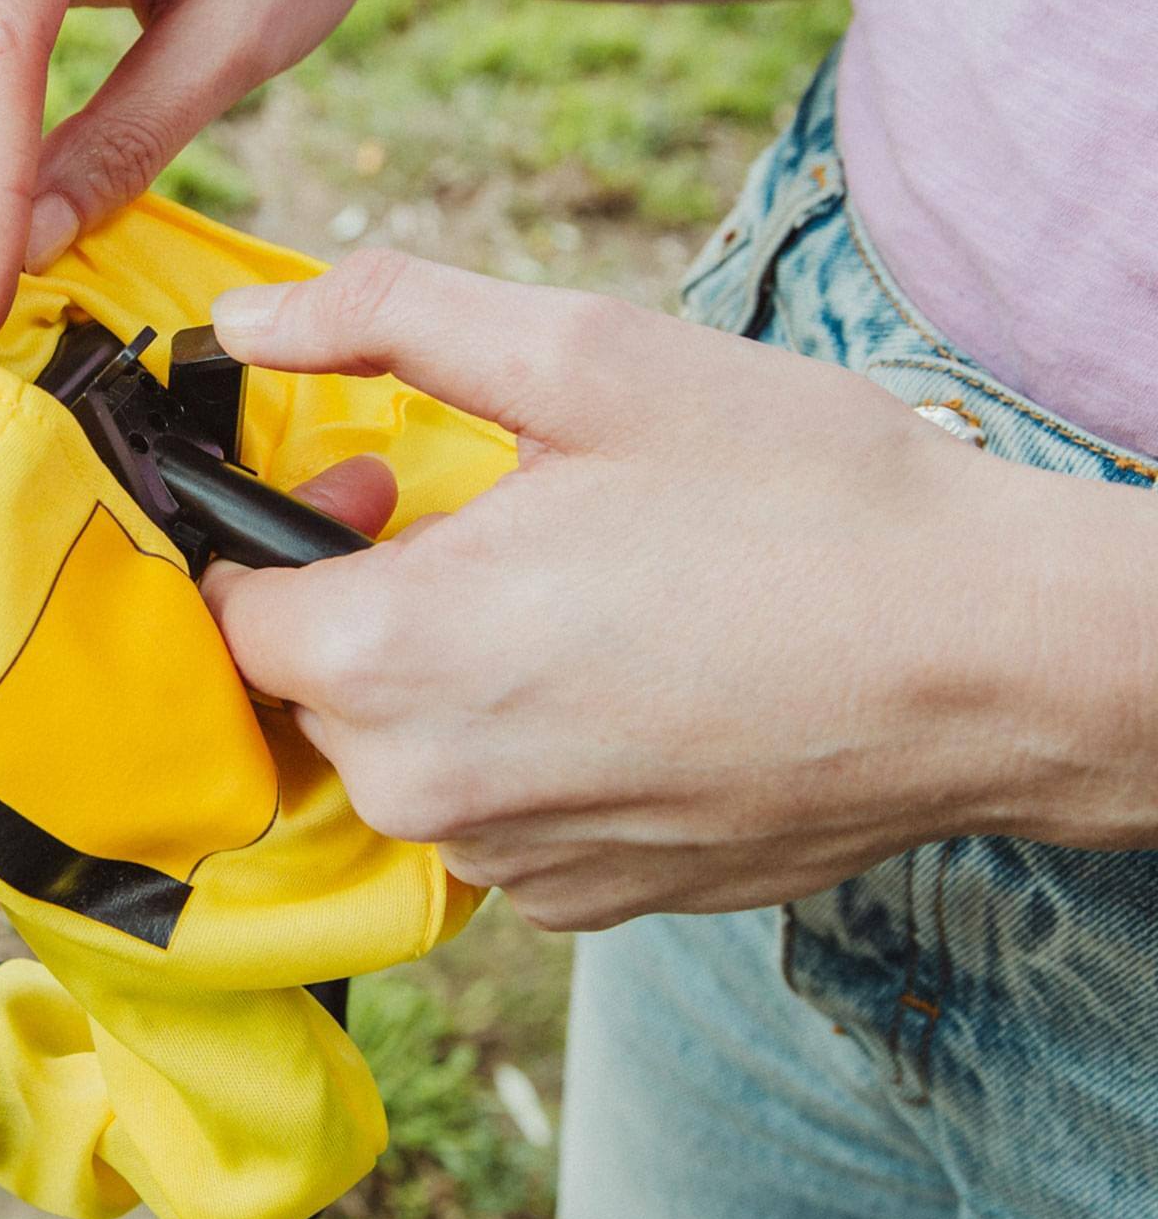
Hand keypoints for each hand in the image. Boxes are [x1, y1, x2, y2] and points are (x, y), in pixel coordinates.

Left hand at [199, 250, 1108, 930]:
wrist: (987, 656)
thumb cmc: (797, 498)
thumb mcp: (584, 356)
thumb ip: (382, 317)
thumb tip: (244, 320)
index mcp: (394, 655)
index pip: (230, 617)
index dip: (279, 535)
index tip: (376, 484)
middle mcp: (429, 789)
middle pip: (308, 690)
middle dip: (356, 596)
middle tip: (469, 518)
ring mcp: (509, 862)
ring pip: (399, 757)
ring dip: (439, 674)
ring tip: (559, 592)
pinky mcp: (584, 901)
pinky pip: (488, 818)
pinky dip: (516, 750)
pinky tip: (616, 683)